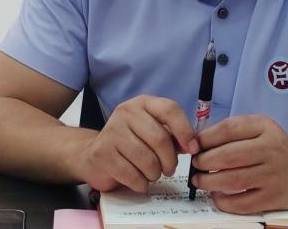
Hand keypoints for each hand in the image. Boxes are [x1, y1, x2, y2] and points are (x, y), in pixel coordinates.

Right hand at [77, 95, 198, 193]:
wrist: (94, 155)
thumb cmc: (130, 142)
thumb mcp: (151, 131)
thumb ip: (171, 135)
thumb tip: (192, 146)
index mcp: (143, 103)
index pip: (170, 109)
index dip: (185, 130)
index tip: (193, 149)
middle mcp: (126, 113)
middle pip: (160, 138)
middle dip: (170, 160)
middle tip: (170, 169)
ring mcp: (112, 132)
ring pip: (147, 159)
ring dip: (155, 173)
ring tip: (153, 174)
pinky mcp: (102, 154)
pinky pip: (132, 175)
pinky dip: (142, 184)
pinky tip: (140, 182)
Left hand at [190, 115, 287, 213]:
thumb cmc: (274, 147)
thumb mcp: (260, 128)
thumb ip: (234, 131)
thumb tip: (200, 141)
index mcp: (265, 127)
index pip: (230, 129)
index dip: (207, 138)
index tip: (194, 145)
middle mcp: (270, 149)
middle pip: (229, 156)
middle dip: (205, 161)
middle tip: (195, 164)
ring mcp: (272, 175)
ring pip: (232, 180)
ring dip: (209, 181)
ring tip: (199, 180)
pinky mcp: (272, 197)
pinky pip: (241, 203)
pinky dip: (223, 201)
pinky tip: (216, 195)